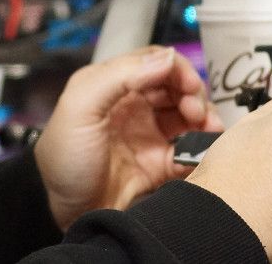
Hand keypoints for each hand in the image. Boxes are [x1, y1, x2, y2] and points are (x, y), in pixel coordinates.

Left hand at [34, 46, 220, 229]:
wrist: (62, 213)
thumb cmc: (64, 158)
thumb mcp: (80, 107)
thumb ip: (119, 76)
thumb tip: (166, 58)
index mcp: (112, 85)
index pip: (154, 62)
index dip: (176, 69)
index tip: (190, 87)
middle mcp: (133, 106)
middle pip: (176, 87)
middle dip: (194, 95)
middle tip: (197, 114)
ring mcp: (148, 135)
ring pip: (187, 117)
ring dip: (204, 119)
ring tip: (209, 132)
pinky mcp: (159, 165)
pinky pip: (188, 151)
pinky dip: (200, 149)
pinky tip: (200, 154)